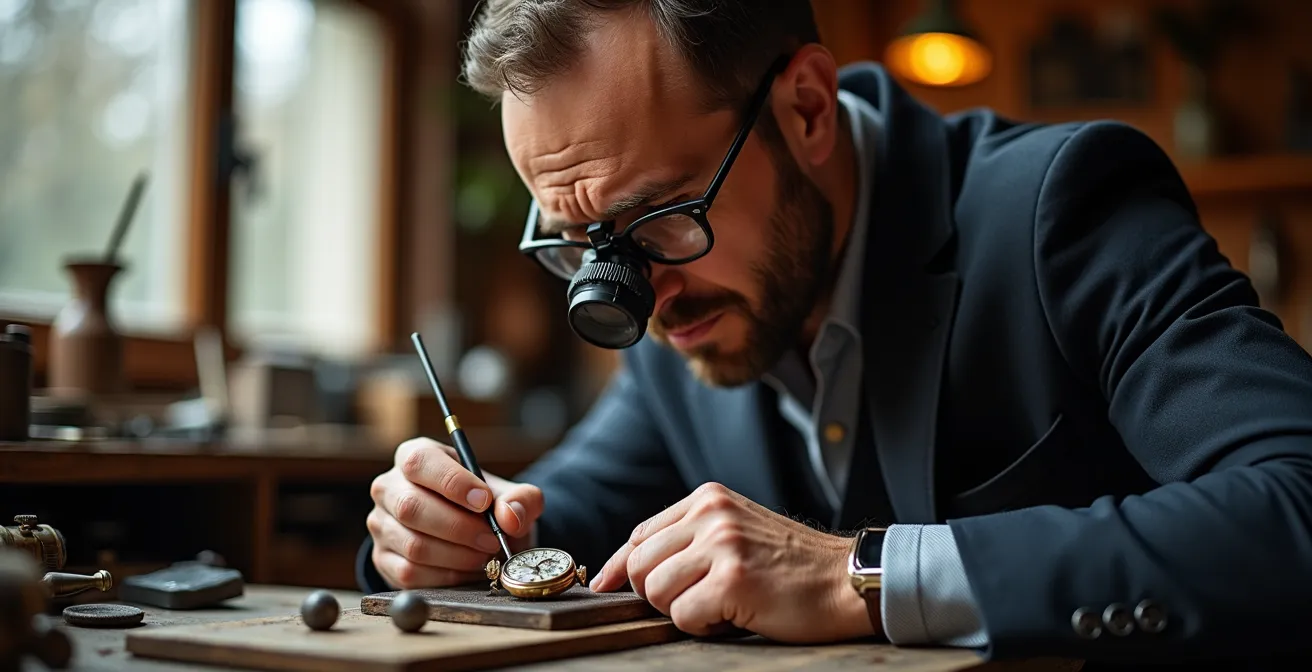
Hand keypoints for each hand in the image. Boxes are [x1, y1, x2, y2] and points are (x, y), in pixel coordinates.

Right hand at [368, 437, 541, 588]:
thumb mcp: (511, 495)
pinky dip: (446, 576)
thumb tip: (510, 517)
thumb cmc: (486, 507)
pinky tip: (467, 569)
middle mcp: (389, 487)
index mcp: (415, 456)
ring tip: (484, 555)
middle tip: (491, 539)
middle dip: (459, 528)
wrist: (473, 536)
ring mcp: (381, 524)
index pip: (419, 462)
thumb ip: (521, 500)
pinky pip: (410, 573)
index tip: (484, 501)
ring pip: (413, 545)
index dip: (452, 482)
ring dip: (457, 556)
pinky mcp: (383, 558)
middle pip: (411, 507)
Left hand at [590, 482, 877, 642]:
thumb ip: (689, 538)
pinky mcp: (732, 580)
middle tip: (700, 601)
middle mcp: (710, 514)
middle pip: (638, 567)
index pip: (638, 536)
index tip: (605, 587)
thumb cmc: (792, 566)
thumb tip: (623, 569)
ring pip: (655, 593)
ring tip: (722, 606)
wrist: (847, 581)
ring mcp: (722, 545)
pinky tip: (736, 616)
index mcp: (707, 498)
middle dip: (659, 595)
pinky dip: (705, 628)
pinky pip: (683, 617)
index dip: (618, 568)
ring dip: (683, 611)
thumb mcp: (737, 530)